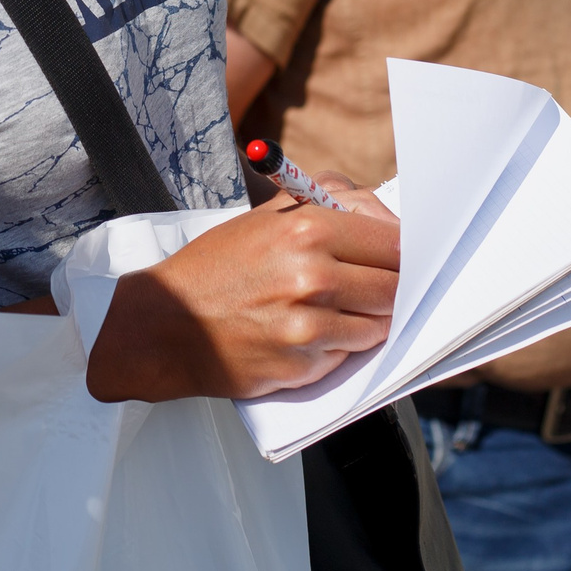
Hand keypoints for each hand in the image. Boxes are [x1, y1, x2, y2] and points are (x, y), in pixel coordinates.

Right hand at [84, 177, 399, 403]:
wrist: (167, 326)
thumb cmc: (216, 267)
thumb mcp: (266, 215)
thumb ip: (329, 205)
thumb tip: (384, 216)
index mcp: (308, 228)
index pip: (392, 241)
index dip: (402, 250)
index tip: (403, 256)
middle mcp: (313, 276)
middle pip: (395, 284)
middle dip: (392, 284)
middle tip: (377, 283)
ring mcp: (310, 325)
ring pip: (380, 323)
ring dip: (370, 316)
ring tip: (337, 306)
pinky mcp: (305, 365)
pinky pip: (351, 352)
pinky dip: (344, 343)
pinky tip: (314, 330)